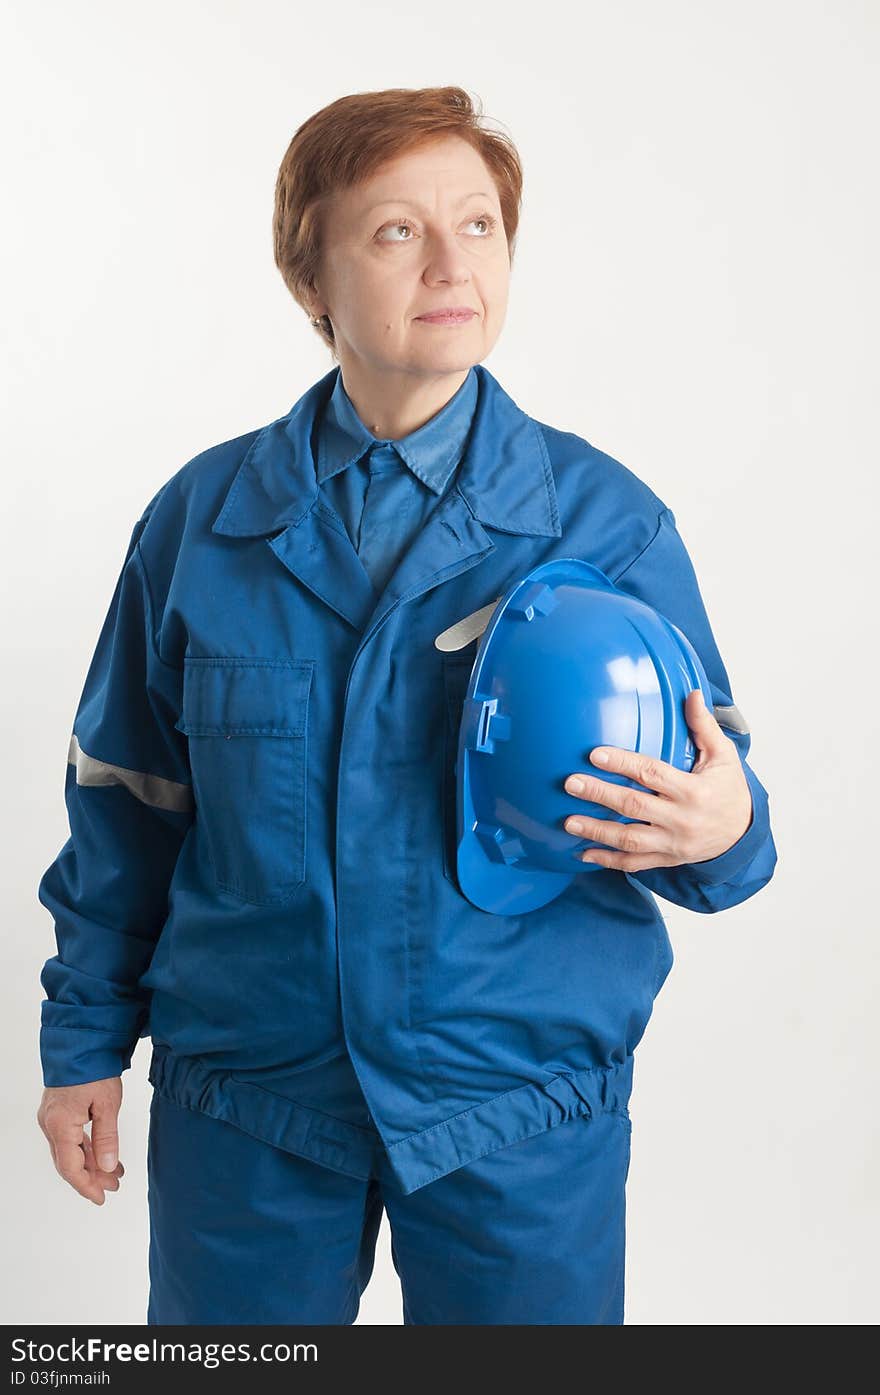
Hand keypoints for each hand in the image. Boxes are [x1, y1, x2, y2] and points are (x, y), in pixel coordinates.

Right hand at [37, 1076, 125, 1204]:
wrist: (81, 1041)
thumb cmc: (94, 1069)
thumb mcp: (106, 1105)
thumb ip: (106, 1138)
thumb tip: (107, 1168)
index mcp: (59, 1125)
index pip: (70, 1168)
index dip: (86, 1186)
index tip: (101, 1198)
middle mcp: (50, 1124)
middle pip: (68, 1161)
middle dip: (91, 1177)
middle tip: (113, 1186)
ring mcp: (51, 1117)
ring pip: (69, 1150)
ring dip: (90, 1162)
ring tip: (114, 1173)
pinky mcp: (57, 1110)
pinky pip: (69, 1137)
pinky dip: (86, 1148)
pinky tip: (102, 1154)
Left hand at [562, 689, 752, 871]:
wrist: (743, 834)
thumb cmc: (730, 791)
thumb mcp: (724, 756)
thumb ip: (704, 726)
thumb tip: (691, 694)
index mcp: (694, 791)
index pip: (652, 774)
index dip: (622, 763)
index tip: (595, 754)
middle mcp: (682, 819)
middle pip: (634, 806)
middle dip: (600, 794)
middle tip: (571, 784)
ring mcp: (673, 843)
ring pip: (629, 840)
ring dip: (597, 831)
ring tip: (569, 821)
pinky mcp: (667, 859)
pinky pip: (634, 864)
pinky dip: (608, 861)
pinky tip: (584, 853)